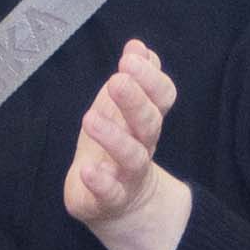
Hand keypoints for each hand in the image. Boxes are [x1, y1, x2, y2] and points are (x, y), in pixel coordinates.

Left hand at [62, 38, 190, 249]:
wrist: (117, 204)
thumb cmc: (116, 146)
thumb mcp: (121, 109)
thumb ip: (133, 78)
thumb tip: (138, 46)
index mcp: (146, 120)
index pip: (162, 97)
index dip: (151, 77)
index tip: (131, 57)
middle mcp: (143, 146)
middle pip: (149, 123)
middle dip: (135, 99)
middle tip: (118, 78)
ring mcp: (128, 175)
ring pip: (133, 157)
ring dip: (114, 137)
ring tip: (91, 118)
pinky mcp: (109, 200)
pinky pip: (110, 193)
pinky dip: (101, 182)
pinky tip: (87, 170)